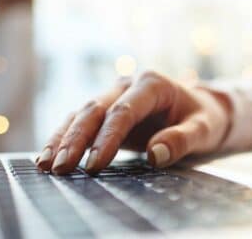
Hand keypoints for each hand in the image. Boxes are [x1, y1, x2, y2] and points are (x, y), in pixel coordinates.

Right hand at [36, 71, 231, 174]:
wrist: (202, 109)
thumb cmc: (205, 118)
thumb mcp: (204, 129)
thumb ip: (182, 139)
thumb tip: (155, 155)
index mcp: (152, 84)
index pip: (123, 111)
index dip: (107, 138)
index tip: (95, 164)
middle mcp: (128, 85)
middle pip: (95, 110)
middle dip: (76, 139)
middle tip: (62, 167)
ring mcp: (115, 96)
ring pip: (82, 114)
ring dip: (63, 139)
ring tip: (47, 165)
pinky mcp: (108, 111)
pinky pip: (81, 122)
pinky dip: (64, 138)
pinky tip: (47, 156)